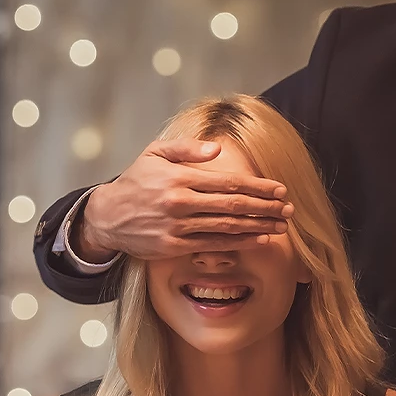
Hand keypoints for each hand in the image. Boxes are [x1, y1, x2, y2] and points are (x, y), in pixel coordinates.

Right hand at [76, 139, 294, 262]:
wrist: (107, 216)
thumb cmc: (136, 181)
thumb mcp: (155, 153)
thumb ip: (187, 149)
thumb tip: (218, 149)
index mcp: (180, 177)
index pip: (228, 182)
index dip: (258, 187)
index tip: (280, 189)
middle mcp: (181, 203)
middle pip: (233, 206)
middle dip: (266, 207)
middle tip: (288, 209)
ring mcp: (178, 227)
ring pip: (227, 227)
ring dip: (258, 226)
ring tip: (281, 225)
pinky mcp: (174, 246)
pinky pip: (214, 245)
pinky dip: (239, 242)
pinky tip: (258, 239)